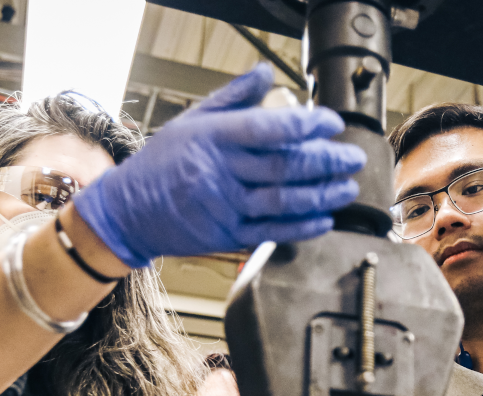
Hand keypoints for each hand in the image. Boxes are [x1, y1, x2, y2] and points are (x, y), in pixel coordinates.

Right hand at [75, 63, 365, 266]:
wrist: (129, 211)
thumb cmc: (162, 162)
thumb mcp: (192, 120)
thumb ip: (233, 97)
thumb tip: (265, 73)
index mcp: (214, 138)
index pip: (270, 129)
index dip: (308, 125)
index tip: (331, 123)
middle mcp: (221, 172)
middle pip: (285, 166)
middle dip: (327, 161)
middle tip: (353, 157)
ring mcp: (224, 207)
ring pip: (284, 201)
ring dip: (323, 195)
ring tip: (347, 187)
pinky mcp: (227, 235)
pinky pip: (272, 232)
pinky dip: (303, 226)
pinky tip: (324, 218)